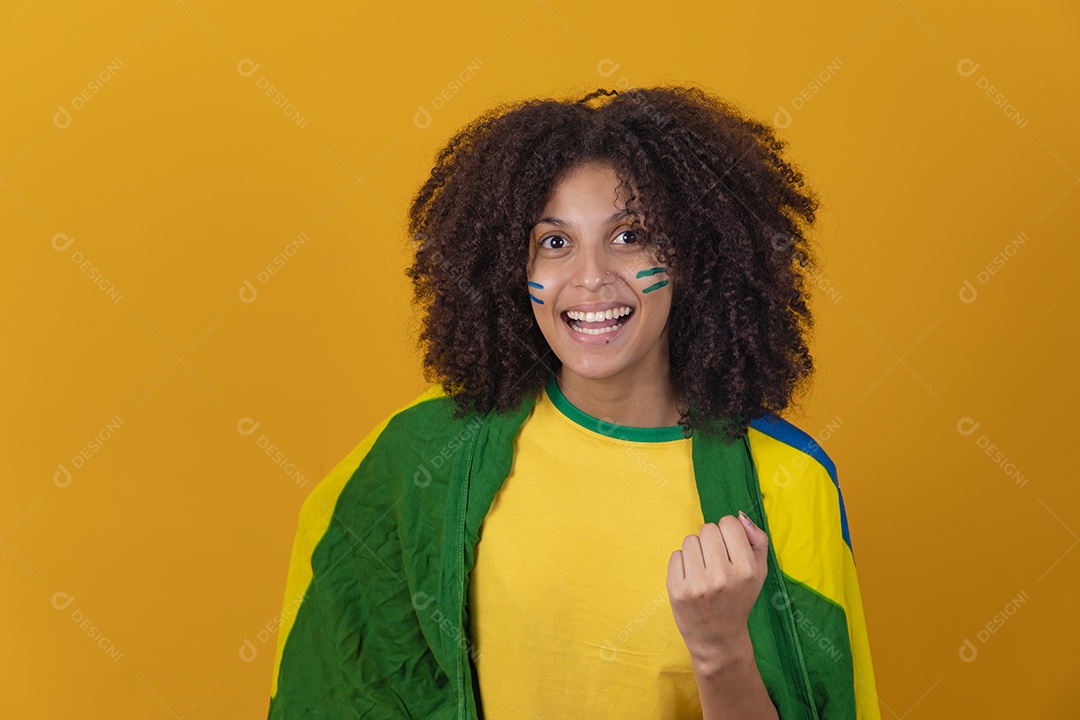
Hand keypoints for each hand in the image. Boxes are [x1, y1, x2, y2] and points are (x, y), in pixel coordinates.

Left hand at [666, 511, 769, 668]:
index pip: (729, 523)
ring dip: (696, 551)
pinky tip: (692, 580)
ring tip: (704, 572)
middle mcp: (722, 577)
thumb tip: (740, 516)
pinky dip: (682, 564)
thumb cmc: (739, 599)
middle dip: (711, 541)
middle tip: (716, 562)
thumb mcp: (759, 573)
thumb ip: (758, 540)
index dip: (729, 532)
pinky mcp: (676, 590)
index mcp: (745, 570)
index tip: (729, 548)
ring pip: (690, 540)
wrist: (718, 638)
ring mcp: (697, 584)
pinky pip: (676, 555)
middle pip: (708, 529)